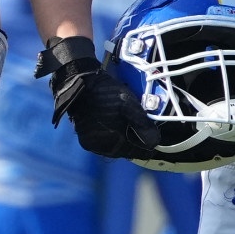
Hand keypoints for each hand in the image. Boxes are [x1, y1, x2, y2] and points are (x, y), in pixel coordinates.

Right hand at [36, 36, 158, 158]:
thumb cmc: (105, 94)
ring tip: (134, 130)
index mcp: (106, 143)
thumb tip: (155, 143)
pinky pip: (105, 140)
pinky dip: (114, 136)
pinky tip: (120, 127)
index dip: (146, 149)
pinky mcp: (84, 132)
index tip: (155, 145)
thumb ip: (142, 126)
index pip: (133, 152)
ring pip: (114, 146)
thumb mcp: (129, 107)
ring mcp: (88, 140)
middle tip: (146, 135)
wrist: (80, 81)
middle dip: (134, 144)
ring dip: (124, 140)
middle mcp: (96, 146)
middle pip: (123, 150)